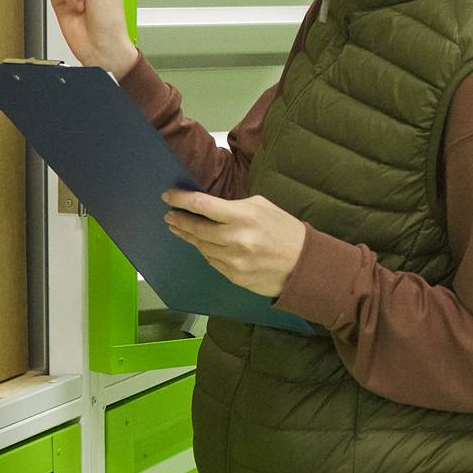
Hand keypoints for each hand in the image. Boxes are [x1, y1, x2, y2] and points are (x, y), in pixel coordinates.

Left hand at [163, 190, 308, 299]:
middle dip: (179, 220)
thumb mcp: (262, 206)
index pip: (202, 205)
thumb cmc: (284, 230)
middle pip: (196, 229)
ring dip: (189, 237)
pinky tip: (202, 245)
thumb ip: (234, 206)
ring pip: (201, 247)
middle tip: (170, 215)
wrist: (304, 264)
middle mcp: (236, 239)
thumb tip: (208, 206)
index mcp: (243, 216)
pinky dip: (206, 251)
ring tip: (180, 229)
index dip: (180, 199)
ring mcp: (234, 261)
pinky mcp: (235, 277)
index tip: (167, 196)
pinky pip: (212, 261)